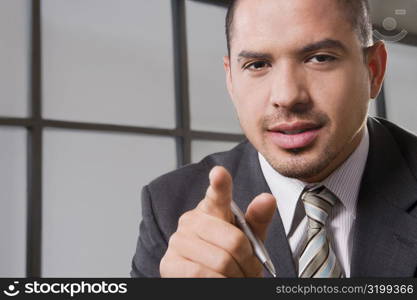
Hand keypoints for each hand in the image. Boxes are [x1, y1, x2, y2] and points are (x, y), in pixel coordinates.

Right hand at [159, 166, 275, 276]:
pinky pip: (200, 274)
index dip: (220, 184)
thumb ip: (257, 219)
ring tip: (233, 277)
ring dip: (234, 276)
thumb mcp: (249, 238)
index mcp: (212, 208)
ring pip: (220, 261)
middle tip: (247, 270)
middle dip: (247, 262)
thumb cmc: (231, 256)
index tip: (220, 173)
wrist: (213, 281)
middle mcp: (191, 220)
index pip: (217, 194)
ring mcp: (178, 241)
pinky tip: (218, 281)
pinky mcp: (169, 263)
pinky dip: (217, 283)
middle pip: (233, 241)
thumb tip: (267, 198)